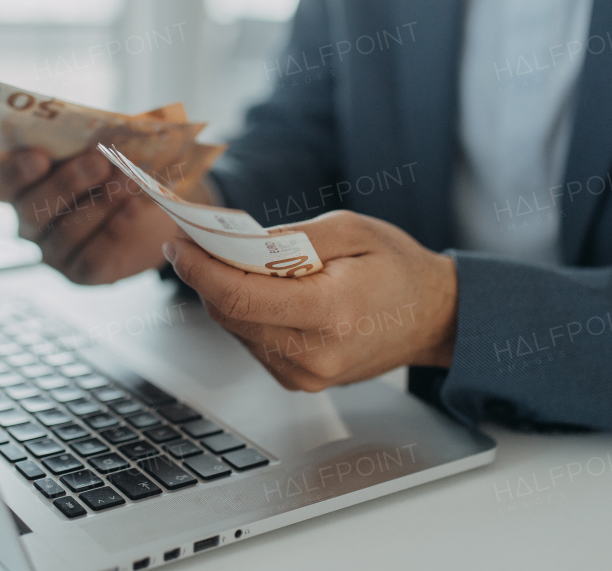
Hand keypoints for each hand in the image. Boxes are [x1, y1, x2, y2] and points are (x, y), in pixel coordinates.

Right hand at [0, 148, 212, 284]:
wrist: (149, 210)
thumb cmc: (117, 166)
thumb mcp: (108, 142)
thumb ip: (99, 132)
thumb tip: (118, 122)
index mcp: (23, 184)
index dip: (13, 173)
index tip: (40, 157)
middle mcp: (29, 221)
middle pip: (31, 210)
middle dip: (67, 184)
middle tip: (100, 162)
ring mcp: (51, 251)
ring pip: (64, 234)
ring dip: (99, 204)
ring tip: (129, 180)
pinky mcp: (79, 273)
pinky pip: (89, 260)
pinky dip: (113, 232)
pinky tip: (133, 208)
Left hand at [162, 210, 457, 390]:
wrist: (433, 318)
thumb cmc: (398, 269)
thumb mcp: (352, 230)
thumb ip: (293, 237)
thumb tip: (239, 242)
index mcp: (329, 313)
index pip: (239, 296)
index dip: (199, 269)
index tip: (179, 244)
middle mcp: (314, 354)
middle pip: (230, 315)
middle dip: (204, 277)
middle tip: (193, 244)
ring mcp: (306, 375)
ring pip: (237, 330)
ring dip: (223, 295)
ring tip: (223, 261)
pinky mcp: (300, 381)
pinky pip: (254, 343)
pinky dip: (246, 313)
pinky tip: (256, 288)